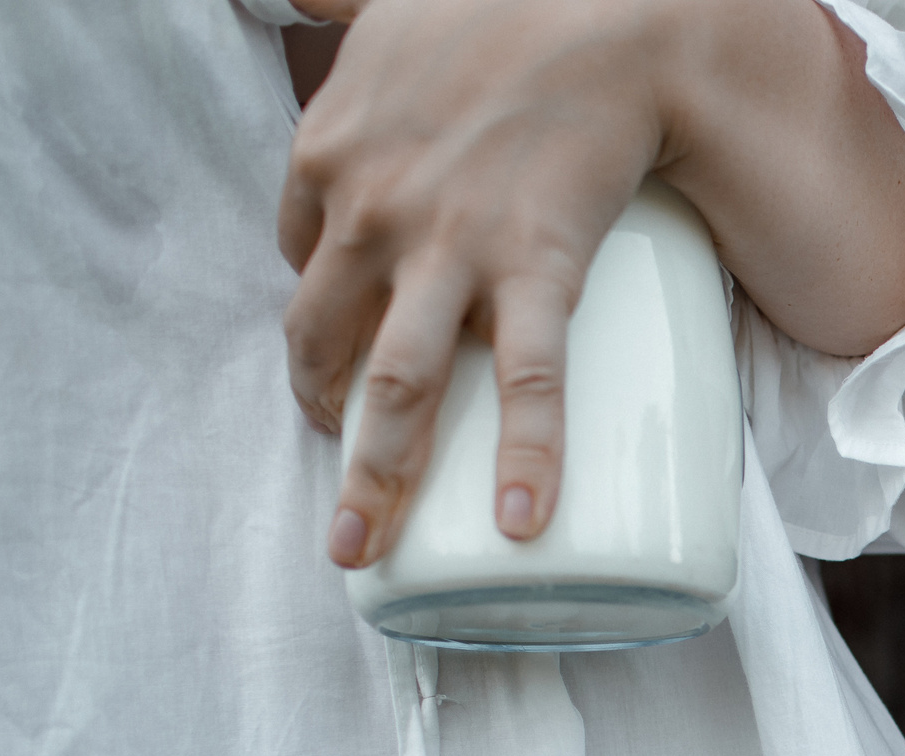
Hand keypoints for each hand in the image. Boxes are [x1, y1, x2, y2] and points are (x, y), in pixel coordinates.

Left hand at [279, 0, 904, 567]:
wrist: (603, 5)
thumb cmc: (502, 6)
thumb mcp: (390, 22)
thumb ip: (353, 36)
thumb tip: (314, 3)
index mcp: (328, 158)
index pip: (302, 267)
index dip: (320, 339)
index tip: (345, 384)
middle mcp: (368, 210)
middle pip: (325, 347)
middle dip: (326, 438)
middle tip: (341, 514)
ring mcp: (446, 244)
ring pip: (395, 384)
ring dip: (376, 479)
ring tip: (367, 552)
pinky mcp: (534, 263)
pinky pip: (524, 378)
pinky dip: (522, 456)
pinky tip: (518, 523)